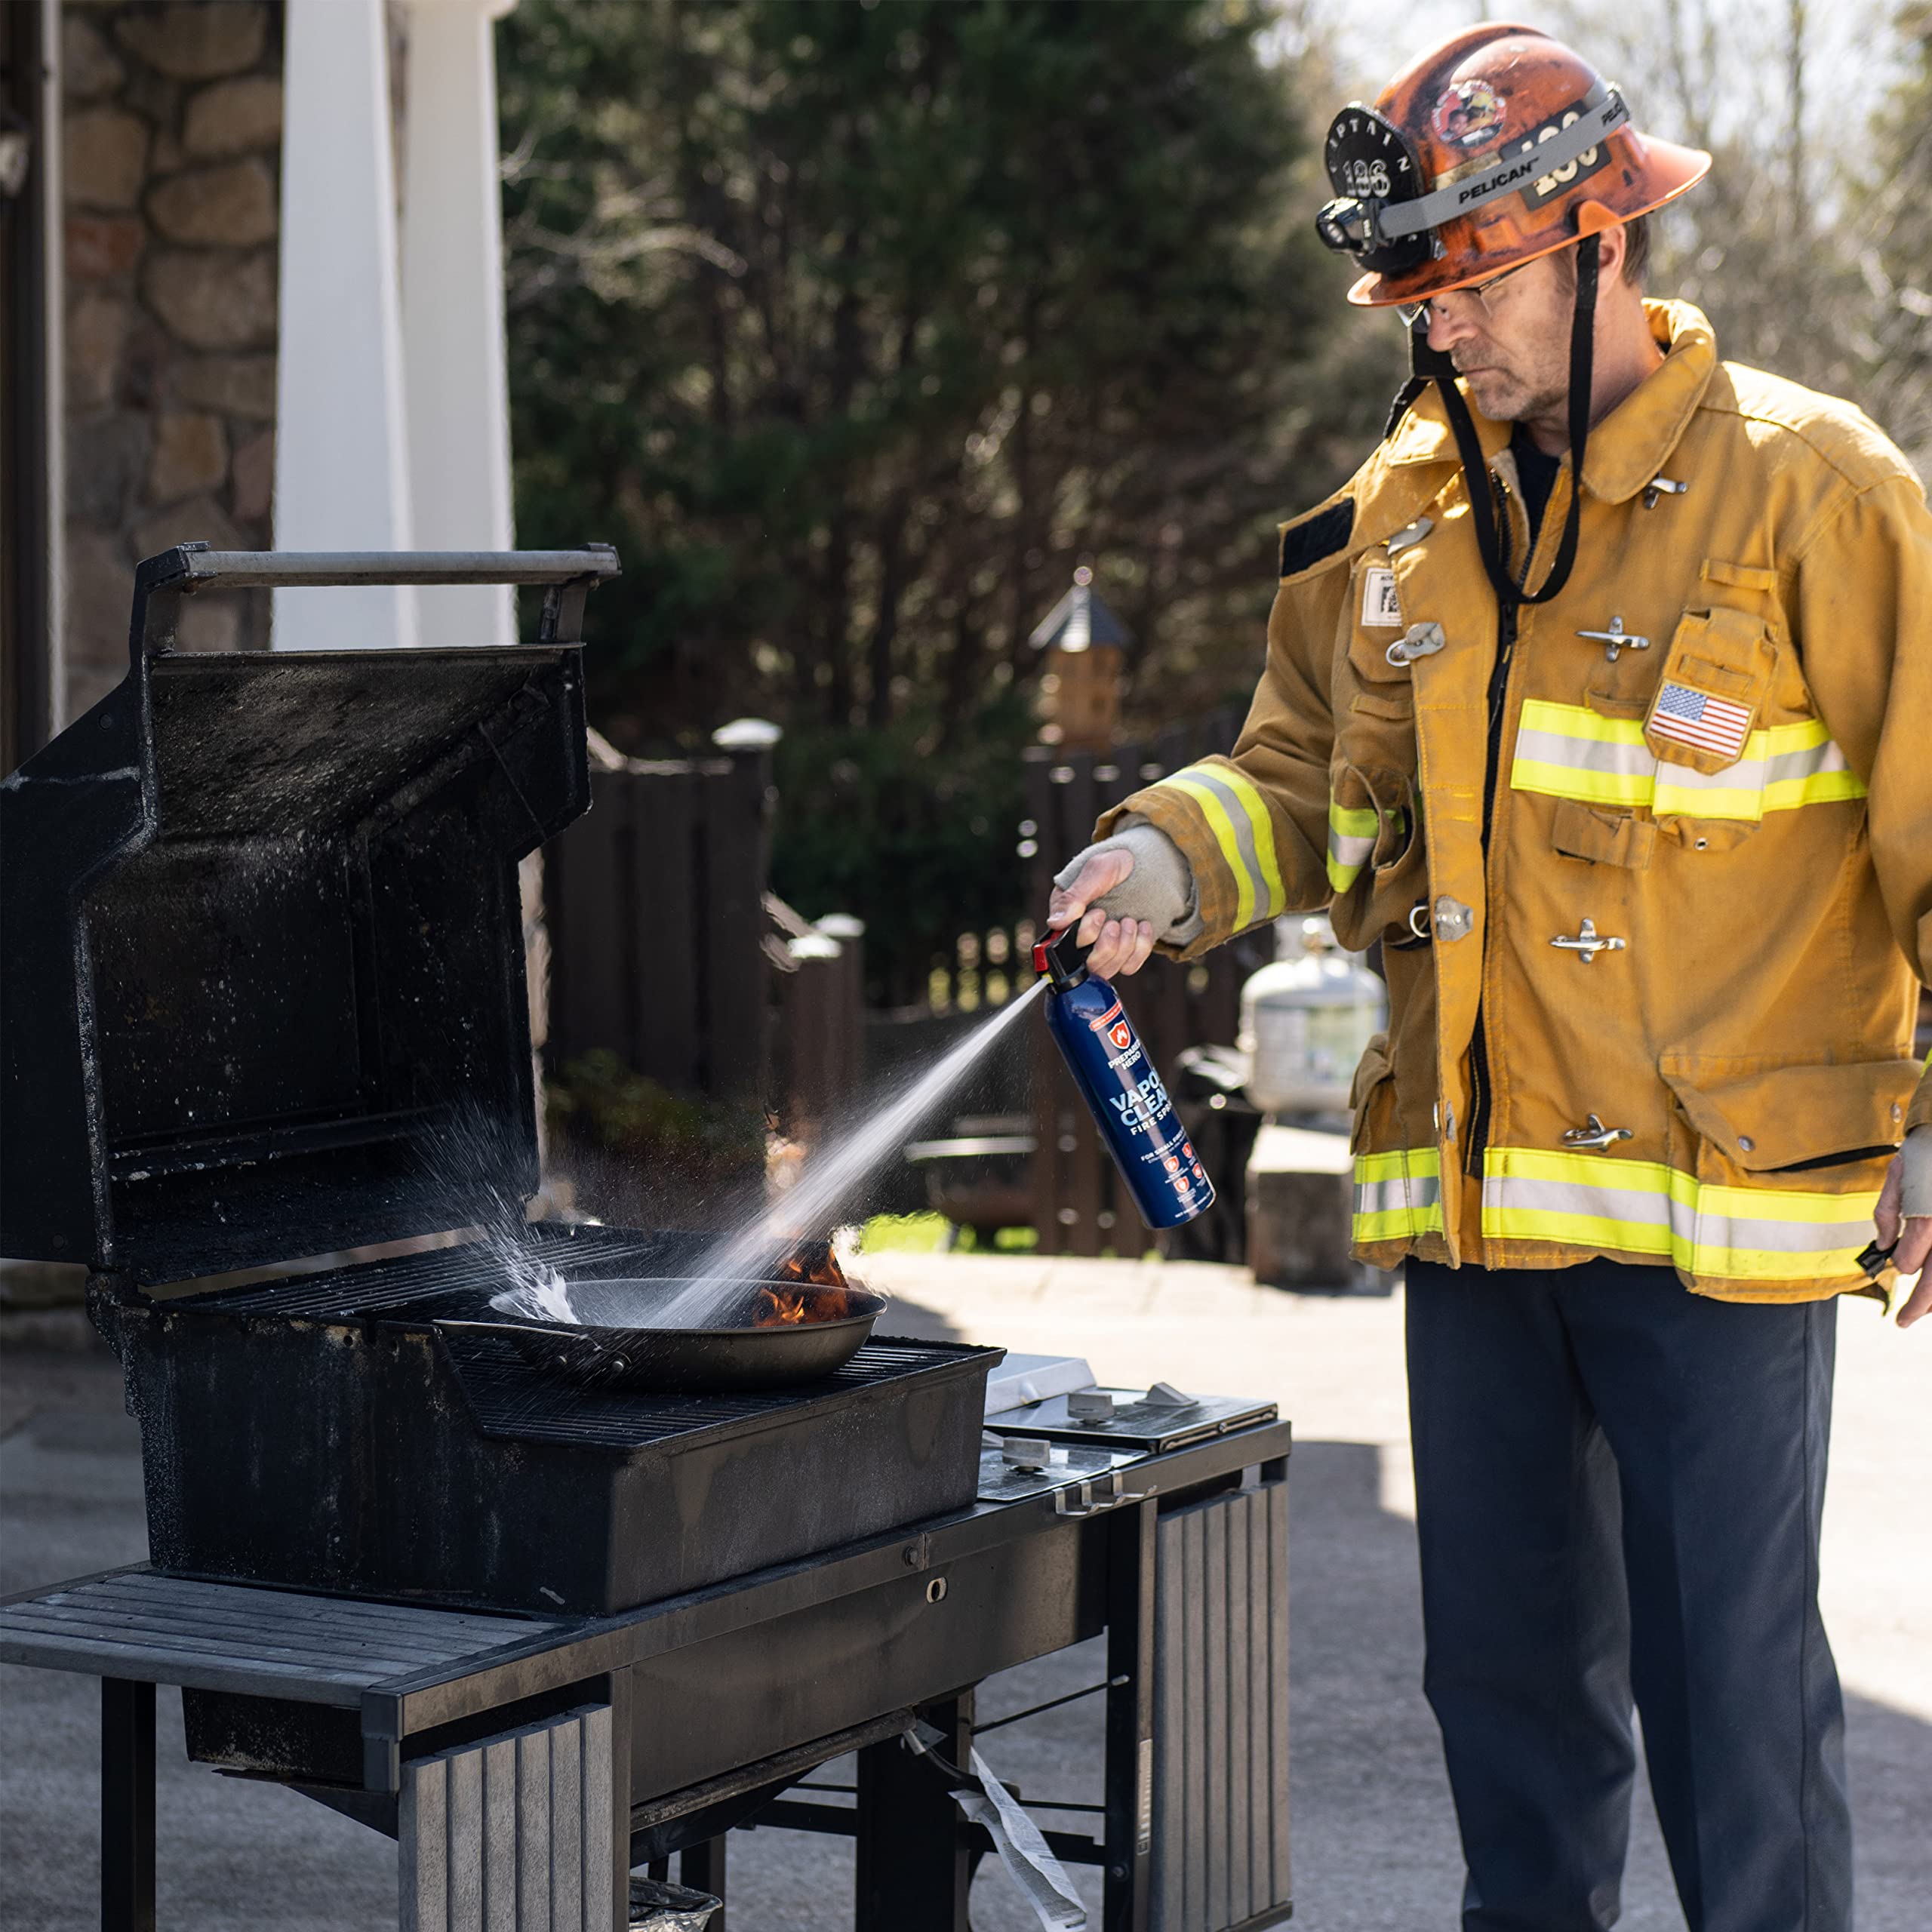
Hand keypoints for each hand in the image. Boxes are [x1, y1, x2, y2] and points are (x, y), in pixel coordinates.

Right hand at [1047, 847, 1159, 977]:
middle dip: (1106, 945)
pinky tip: (1142, 925)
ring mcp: (1103, 947)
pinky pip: (1130, 966)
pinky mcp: (1125, 952)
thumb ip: (1075, 896)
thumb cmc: (1115, 863)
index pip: (1066, 946)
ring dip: (1124, 946)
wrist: (1145, 863)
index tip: (1099, 912)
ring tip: (1129, 921)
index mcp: (1066, 918)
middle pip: (1088, 965)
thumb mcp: (1095, 871)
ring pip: (1108, 970)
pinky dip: (1140, 948)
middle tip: (1115, 922)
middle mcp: (1081, 938)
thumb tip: (1056, 923)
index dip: (1086, 934)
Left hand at [1874, 1125, 1931, 1325]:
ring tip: (1922, 1312)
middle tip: (1903, 1322)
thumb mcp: (1898, 1174)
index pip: (1911, 1260)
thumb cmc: (1927, 1153)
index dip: (1902, 1263)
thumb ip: (1887, 1212)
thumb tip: (1885, 1246)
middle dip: (1919, 1306)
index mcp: (1929, 1219)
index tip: (1899, 1266)